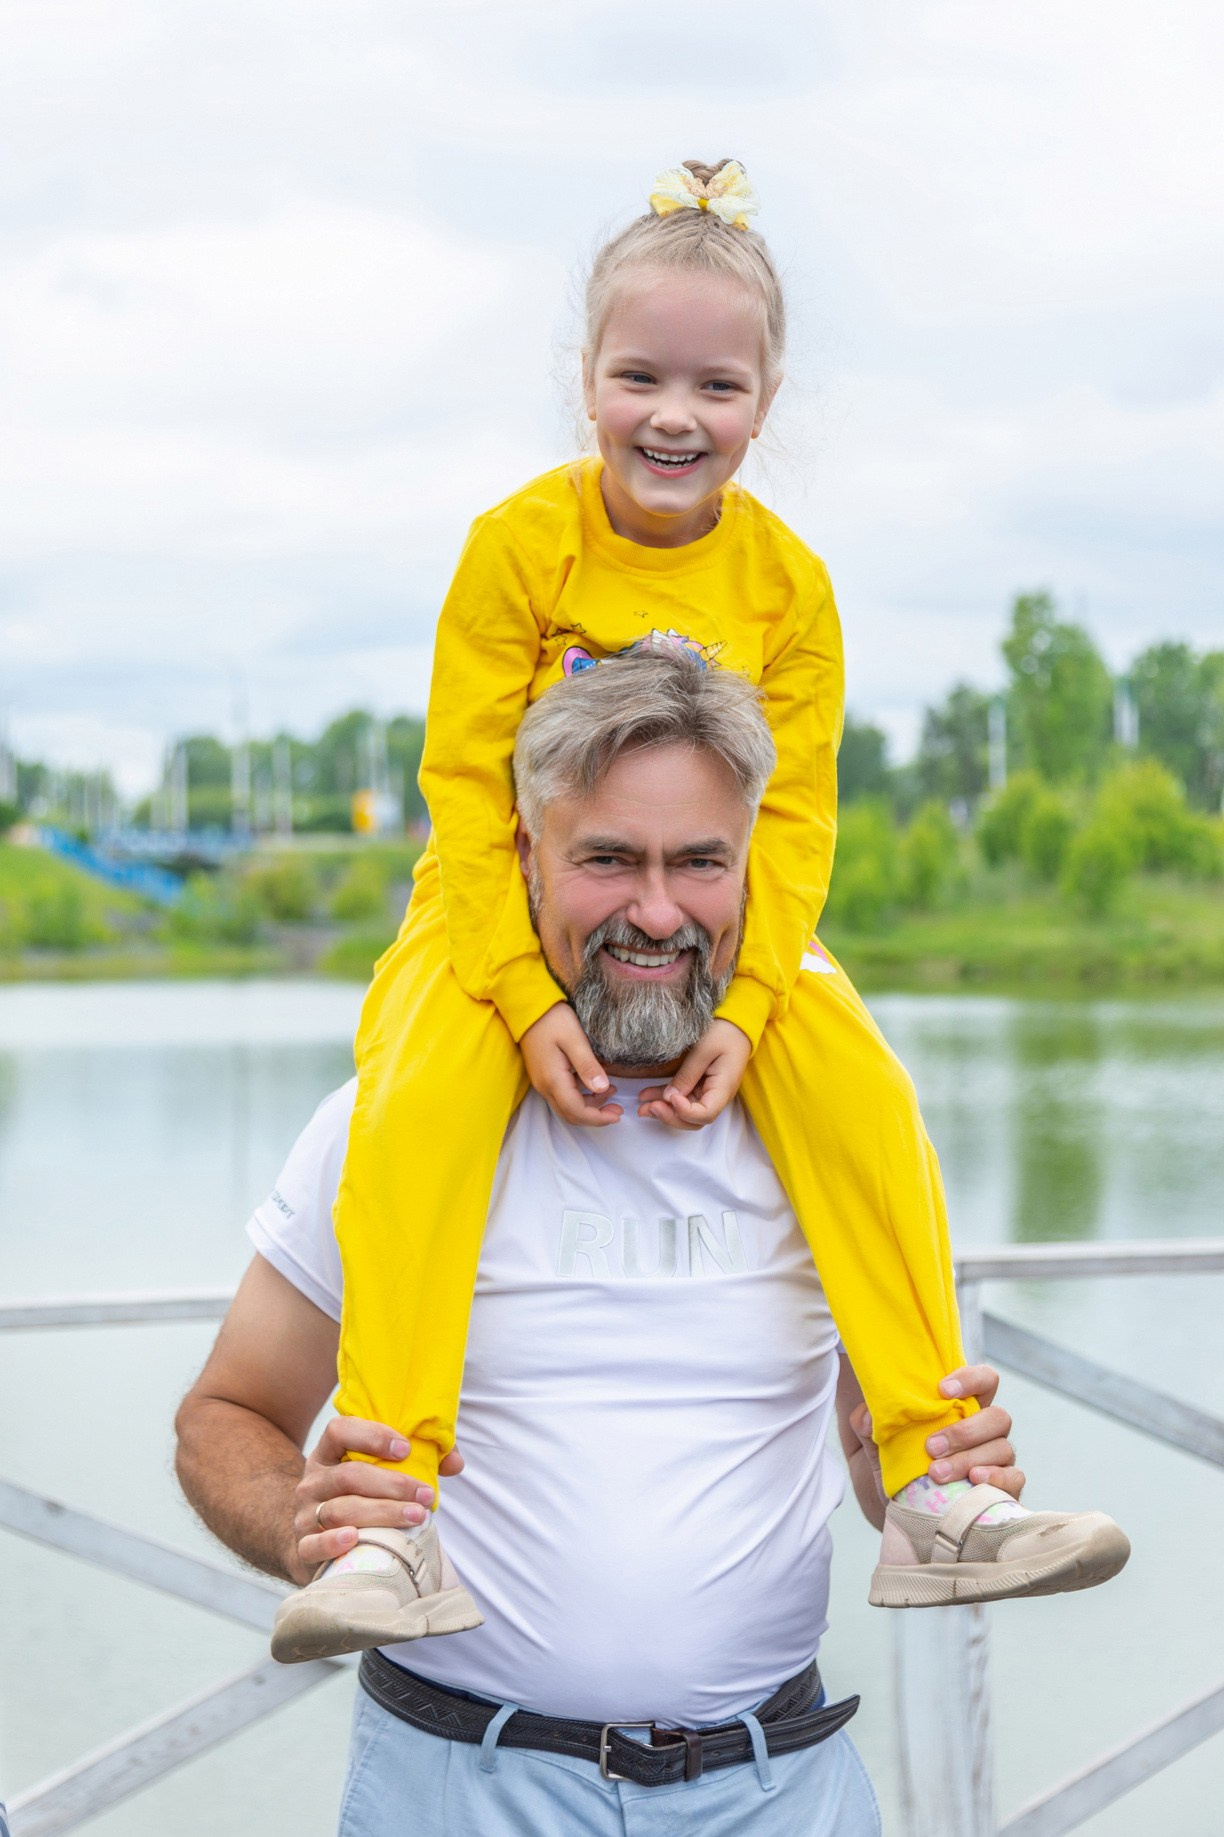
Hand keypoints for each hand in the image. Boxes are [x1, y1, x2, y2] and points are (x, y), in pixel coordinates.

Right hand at [287, 1417, 464, 1584]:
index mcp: (328, 1454)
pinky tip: (354, 1538)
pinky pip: (313, 1545)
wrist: (315, 1537)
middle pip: (348, 1476)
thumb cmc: (359, 1498)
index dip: (372, 1436)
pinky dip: (333, 1542)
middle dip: (392, 1484)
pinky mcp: (303, 1547)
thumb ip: (420, 1459)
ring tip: (415, 1516)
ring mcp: (304, 1514)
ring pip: (340, 1510)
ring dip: (381, 1513)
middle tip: (425, 1494)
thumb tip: (454, 1463)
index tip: (406, 1448)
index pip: (339, 1431)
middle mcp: (313, 1481)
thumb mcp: (377, 1472)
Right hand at [521, 1003, 622, 1126]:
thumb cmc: (552, 1019)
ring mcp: (542, 1082)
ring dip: (589, 1107)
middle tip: (617, 1109)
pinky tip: (594, 1084)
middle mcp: (545, 1087)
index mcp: (553, 1080)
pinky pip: (562, 1096)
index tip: (617, 1114)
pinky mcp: (543, 1076)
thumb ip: (588, 1065)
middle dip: (595, 1117)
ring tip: (611, 1093)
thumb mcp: (574, 1039)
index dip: (598, 1118)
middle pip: (571, 1115)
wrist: (527, 1007)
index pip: (577, 1111)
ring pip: (566, 1107)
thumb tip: (603, 1089)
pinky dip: (580, 1097)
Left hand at [638, 1019, 750, 1129]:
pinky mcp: (698, 1087)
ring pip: (684, 1113)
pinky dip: (663, 1099)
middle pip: (694, 1120)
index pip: (706, 1114)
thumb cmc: (724, 1034)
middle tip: (650, 1107)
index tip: (671, 1097)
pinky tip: (646, 1096)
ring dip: (663, 1111)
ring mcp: (706, 1093)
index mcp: (723, 1088)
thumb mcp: (703, 1050)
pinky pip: (680, 1099)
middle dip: (670, 1117)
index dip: (686, 1112)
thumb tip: (669, 1098)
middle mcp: (716, 1097)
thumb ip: (687, 1075)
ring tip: (642, 1107)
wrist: (735, 1026)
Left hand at [843, 1364, 1023, 1528]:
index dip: (970, 1378)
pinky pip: (1014, 1479)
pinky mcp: (1004, 1490)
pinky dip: (996, 1479)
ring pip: (1003, 1447)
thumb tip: (865, 1415)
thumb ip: (868, 1428)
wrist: (902, 1521)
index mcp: (962, 1410)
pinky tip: (973, 1482)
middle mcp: (985, 1432)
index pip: (983, 1380)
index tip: (942, 1389)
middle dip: (964, 1430)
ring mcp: (998, 1461)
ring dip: (969, 1458)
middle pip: (998, 1416)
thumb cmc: (897, 1474)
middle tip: (931, 1446)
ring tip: (937, 1473)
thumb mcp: (876, 1450)